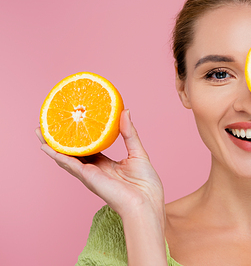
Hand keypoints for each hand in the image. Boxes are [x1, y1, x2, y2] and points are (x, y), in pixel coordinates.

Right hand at [36, 110, 164, 218]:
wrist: (145, 203)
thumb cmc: (146, 184)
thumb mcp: (138, 152)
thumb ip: (129, 133)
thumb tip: (125, 111)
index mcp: (106, 165)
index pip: (89, 148)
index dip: (80, 137)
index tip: (74, 123)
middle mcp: (95, 170)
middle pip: (73, 153)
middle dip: (60, 140)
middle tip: (48, 125)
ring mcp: (89, 174)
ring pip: (66, 158)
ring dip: (52, 146)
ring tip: (40, 132)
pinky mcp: (88, 177)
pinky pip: (70, 164)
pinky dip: (57, 155)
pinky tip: (46, 147)